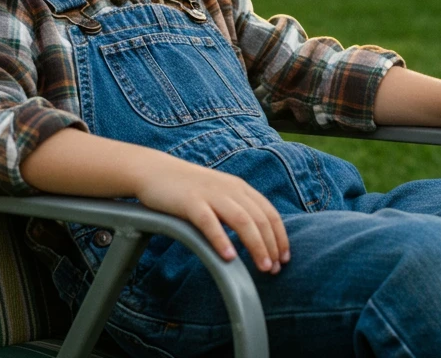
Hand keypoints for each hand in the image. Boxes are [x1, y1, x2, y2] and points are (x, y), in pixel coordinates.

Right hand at [136, 159, 289, 273]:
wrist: (156, 171)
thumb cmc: (189, 189)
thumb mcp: (219, 194)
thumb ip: (237, 209)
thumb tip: (256, 236)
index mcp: (239, 188)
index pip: (269, 213)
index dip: (280, 236)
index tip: (284, 258)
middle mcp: (230, 189)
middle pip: (259, 219)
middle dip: (271, 245)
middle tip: (274, 269)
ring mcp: (211, 195)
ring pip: (242, 221)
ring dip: (256, 245)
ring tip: (263, 266)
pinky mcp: (190, 202)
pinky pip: (209, 222)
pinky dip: (221, 240)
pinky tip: (229, 258)